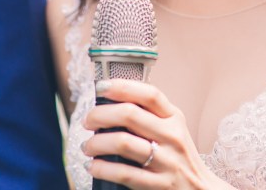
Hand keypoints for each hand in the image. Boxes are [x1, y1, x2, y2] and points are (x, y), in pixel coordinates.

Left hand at [82, 79, 232, 189]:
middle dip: (99, 115)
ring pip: (123, 143)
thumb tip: (110, 103)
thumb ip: (149, 116)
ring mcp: (167, 162)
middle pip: (129, 115)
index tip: (101, 87)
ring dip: (96, 143)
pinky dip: (102, 168)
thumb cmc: (178, 157)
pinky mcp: (160, 185)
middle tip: (87, 121)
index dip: (122, 87)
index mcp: (174, 118)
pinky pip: (124, 173)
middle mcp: (172, 136)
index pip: (149, 94)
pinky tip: (93, 167)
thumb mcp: (172, 130)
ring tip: (87, 146)